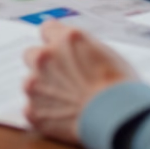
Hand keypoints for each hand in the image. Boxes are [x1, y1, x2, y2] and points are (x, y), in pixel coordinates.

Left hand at [22, 21, 136, 144]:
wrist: (117, 119)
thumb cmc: (120, 87)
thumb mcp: (104, 53)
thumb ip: (80, 49)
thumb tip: (75, 52)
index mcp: (66, 38)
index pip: (47, 29)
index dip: (55, 41)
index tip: (61, 51)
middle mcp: (46, 57)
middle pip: (31, 54)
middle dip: (43, 65)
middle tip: (62, 78)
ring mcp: (36, 84)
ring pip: (30, 82)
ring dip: (42, 89)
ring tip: (64, 101)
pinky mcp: (33, 111)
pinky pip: (31, 109)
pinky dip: (43, 113)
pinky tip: (61, 117)